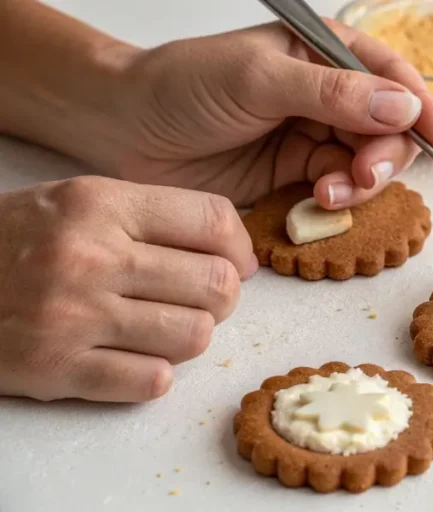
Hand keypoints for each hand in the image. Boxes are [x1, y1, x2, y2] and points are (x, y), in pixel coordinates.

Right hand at [0, 176, 254, 401]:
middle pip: (216, 285)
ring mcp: (72, 315)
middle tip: (197, 299)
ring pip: (194, 336)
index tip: (236, 263)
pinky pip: (151, 381)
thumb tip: (234, 251)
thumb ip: (151, 218)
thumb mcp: (76, 202)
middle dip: (220, 298)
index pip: (213, 221)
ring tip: (160, 327)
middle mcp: (90, 256)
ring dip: (189, 336)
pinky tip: (132, 359)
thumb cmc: (13, 241)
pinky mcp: (54, 368)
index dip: (239, 248)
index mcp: (99, 204)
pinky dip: (153, 375)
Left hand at [112, 18, 432, 207]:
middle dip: (385, 157)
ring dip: (360, 185)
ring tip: (329, 195)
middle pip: (388, 130)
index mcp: (324, 55)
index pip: (392, 77)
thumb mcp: (260, 79)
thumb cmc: (183, 86)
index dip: (422, 108)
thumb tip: (404, 108)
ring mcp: (311, 137)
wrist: (123, 129)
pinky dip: (337, 204)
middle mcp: (327, 96)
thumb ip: (334, 94)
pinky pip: (337, 192)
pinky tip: (317, 206)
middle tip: (361, 177)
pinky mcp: (294, 175)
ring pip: (367, 166)